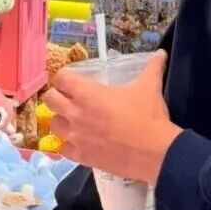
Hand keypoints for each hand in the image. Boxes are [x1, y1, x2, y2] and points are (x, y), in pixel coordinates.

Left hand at [47, 50, 179, 184]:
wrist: (155, 152)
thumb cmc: (148, 116)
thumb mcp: (149, 86)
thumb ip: (152, 67)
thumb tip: (161, 53)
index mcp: (87, 92)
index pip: (61, 78)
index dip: (65, 77)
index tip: (73, 81)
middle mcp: (75, 112)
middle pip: (49, 99)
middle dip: (57, 97)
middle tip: (70, 99)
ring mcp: (76, 136)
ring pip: (53, 125)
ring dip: (62, 121)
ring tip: (73, 121)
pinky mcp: (81, 156)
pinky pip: (63, 149)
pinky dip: (69, 145)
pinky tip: (80, 143)